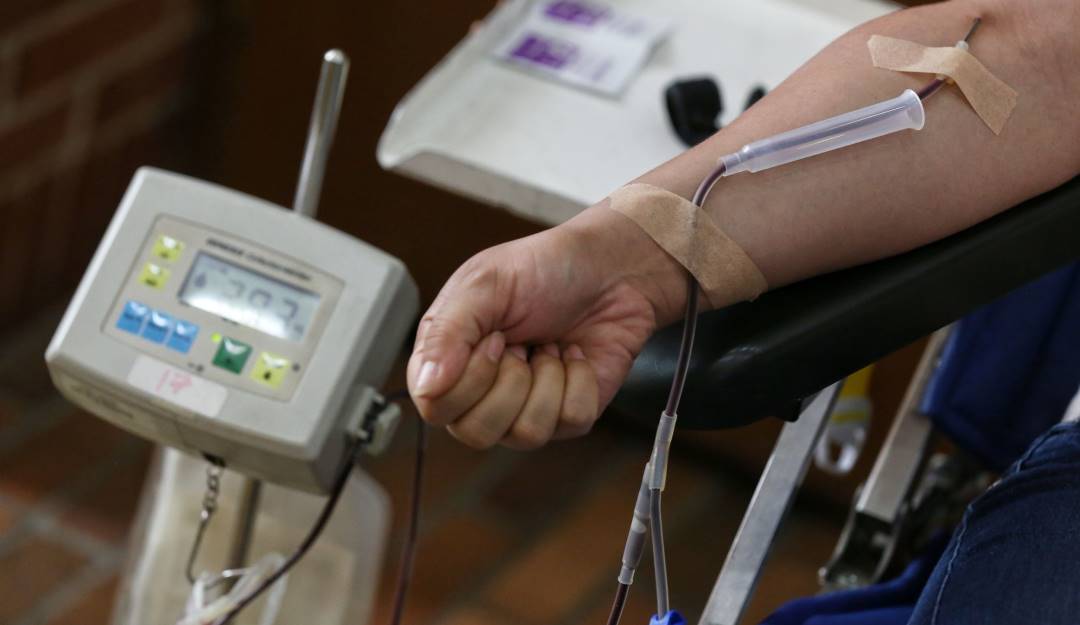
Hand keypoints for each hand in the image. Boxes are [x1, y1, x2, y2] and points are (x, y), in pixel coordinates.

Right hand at [406, 203, 689, 448]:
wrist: (608, 269)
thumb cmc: (543, 268)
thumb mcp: (484, 284)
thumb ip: (447, 332)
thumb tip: (427, 387)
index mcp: (449, 361)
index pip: (436, 408)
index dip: (468, 378)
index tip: (493, 337)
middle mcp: (483, 393)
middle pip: (476, 432)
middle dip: (510, 381)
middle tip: (522, 342)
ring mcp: (526, 408)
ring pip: (526, 433)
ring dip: (547, 379)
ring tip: (550, 345)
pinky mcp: (569, 415)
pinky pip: (570, 420)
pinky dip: (580, 380)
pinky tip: (574, 354)